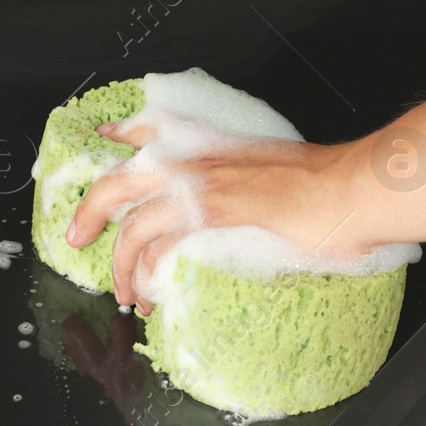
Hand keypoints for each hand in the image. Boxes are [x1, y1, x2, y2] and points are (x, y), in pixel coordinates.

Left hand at [65, 119, 365, 312]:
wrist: (349, 188)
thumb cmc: (322, 181)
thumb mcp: (270, 162)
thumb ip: (238, 172)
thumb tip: (234, 197)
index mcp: (205, 141)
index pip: (142, 130)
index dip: (114, 139)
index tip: (102, 144)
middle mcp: (191, 157)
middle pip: (116, 182)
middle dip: (89, 213)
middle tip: (77, 237)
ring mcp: (196, 186)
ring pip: (131, 227)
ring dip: (120, 265)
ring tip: (123, 292)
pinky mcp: (206, 216)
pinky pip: (157, 251)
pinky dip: (146, 278)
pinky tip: (149, 295)